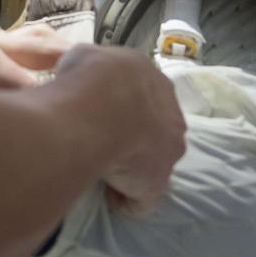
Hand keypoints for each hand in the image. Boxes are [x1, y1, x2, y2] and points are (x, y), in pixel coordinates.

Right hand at [53, 45, 185, 215]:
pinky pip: (140, 198)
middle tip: (100, 143)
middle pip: (155, 132)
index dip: (124, 108)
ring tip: (100, 170)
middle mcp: (172, 117)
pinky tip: (103, 194)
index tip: (101, 114)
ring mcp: (168, 153)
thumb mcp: (84, 57)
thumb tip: (84, 77)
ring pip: (151, 165)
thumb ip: (91, 68)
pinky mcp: (156, 185)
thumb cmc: (91, 78)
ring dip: (129, 169)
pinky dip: (123, 199)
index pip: (146, 98)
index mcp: (156, 83)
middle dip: (132, 138)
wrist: (99, 108)